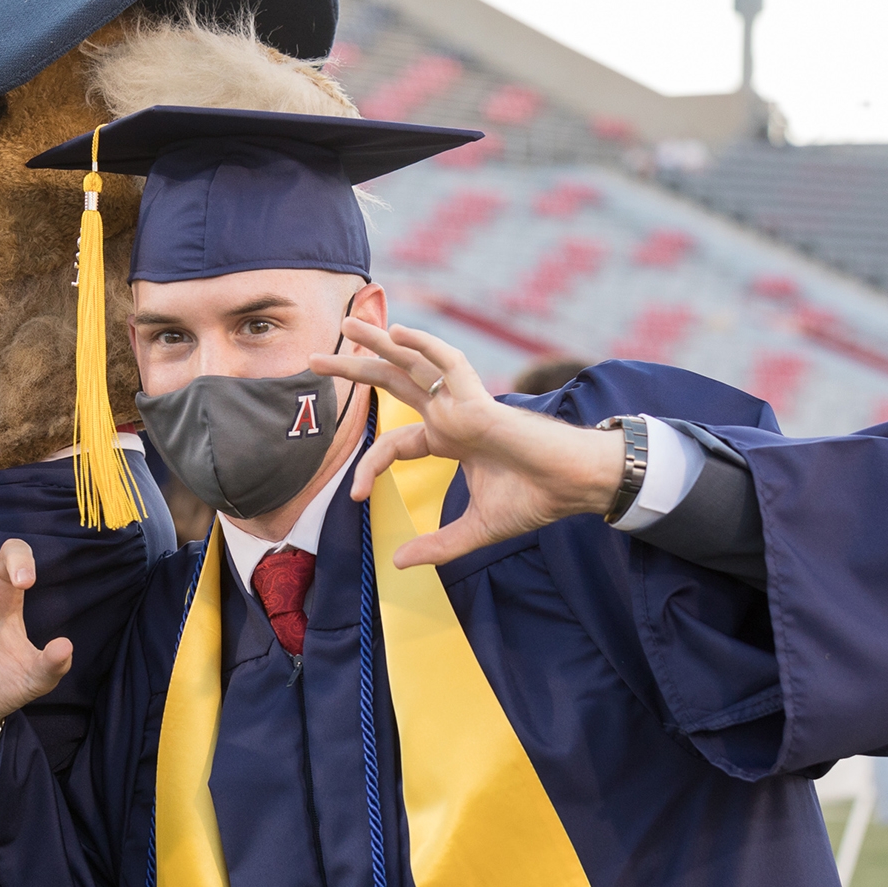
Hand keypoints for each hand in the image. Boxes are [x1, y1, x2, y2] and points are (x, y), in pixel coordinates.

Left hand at [311, 319, 622, 567]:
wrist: (573, 488)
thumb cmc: (534, 500)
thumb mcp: (475, 530)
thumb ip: (437, 546)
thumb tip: (397, 563)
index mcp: (449, 438)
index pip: (393, 443)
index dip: (368, 467)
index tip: (357, 498)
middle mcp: (451, 414)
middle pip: (393, 382)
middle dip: (354, 368)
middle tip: (314, 358)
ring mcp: (464, 403)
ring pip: (414, 362)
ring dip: (380, 341)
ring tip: (347, 323)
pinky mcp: (480, 401)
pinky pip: (450, 364)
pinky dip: (426, 345)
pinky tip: (399, 332)